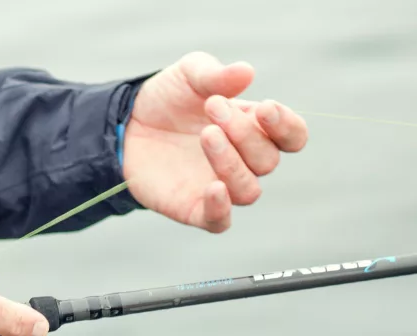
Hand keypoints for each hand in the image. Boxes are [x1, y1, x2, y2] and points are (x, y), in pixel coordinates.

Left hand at [123, 51, 309, 232]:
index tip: (265, 108)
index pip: (292, 136)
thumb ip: (215, 75)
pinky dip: (221, 208)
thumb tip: (246, 71)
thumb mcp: (188, 75)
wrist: (124, 123)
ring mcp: (220, 185)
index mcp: (253, 128)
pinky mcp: (193, 207)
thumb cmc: (166, 99)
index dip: (286, 126)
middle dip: (245, 133)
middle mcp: (243, 160)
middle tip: (212, 107)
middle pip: (268, 160)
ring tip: (206, 134)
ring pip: (248, 190)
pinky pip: (220, 221)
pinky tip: (214, 188)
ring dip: (232, 162)